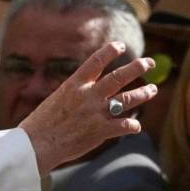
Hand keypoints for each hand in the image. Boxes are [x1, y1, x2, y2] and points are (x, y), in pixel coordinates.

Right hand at [18, 41, 157, 172]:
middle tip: (149, 62)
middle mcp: (88, 95)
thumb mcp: (59, 98)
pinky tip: (136, 126)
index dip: (110, 51)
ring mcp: (95, 113)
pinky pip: (123, 125)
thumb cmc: (43, 122)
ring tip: (152, 90)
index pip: (96, 61)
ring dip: (142, 94)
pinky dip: (132, 125)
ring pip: (126, 100)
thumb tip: (90, 86)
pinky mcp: (100, 131)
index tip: (120, 45)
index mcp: (75, 84)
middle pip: (118, 77)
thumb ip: (78, 92)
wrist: (37, 144)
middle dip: (136, 68)